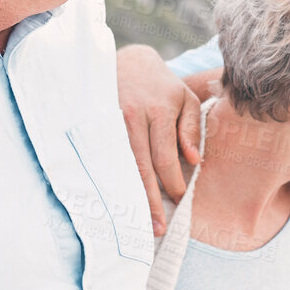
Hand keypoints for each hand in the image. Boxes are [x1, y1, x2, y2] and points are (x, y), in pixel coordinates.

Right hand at [116, 45, 201, 234]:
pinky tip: (114, 200)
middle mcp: (131, 117)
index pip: (165, 157)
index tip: (179, 199)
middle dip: (149, 200)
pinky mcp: (95, 125)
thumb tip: (194, 161)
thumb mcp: (186, 100)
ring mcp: (109, 121)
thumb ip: (191, 129)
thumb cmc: (162, 86)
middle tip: (157, 227)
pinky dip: (110, 180)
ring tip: (135, 222)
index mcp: (158, 111)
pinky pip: (104, 158)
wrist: (127, 61)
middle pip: (140, 167)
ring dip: (128, 196)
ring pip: (119, 166)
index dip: (172, 182)